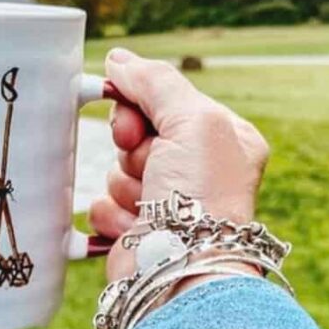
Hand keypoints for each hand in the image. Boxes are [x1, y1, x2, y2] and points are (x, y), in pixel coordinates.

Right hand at [90, 48, 269, 282]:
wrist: (184, 269)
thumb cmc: (202, 195)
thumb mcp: (193, 118)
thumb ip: (156, 82)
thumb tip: (120, 60)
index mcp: (224, 140)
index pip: (169, 102)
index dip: (144, 106)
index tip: (136, 122)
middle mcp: (200, 171)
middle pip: (139, 134)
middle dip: (133, 146)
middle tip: (144, 160)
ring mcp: (168, 204)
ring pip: (118, 170)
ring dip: (125, 184)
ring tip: (148, 204)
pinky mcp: (138, 233)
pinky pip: (103, 206)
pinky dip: (112, 215)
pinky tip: (134, 228)